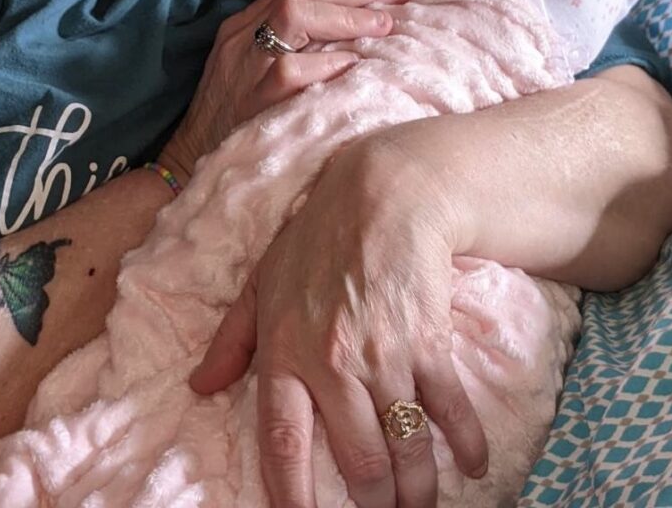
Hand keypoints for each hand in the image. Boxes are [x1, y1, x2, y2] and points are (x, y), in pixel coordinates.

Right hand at [159, 0, 407, 174]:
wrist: (189, 163)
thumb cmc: (236, 117)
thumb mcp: (254, 68)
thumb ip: (293, 45)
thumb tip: (358, 27)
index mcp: (244, 23)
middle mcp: (242, 36)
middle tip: (397, 0)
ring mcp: (243, 66)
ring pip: (292, 15)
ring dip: (345, 17)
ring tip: (382, 27)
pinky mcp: (249, 100)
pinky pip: (289, 71)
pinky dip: (325, 64)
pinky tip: (351, 67)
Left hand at [189, 136, 488, 507]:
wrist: (380, 195)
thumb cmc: (315, 238)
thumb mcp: (261, 280)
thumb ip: (232, 338)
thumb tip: (200, 387)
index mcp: (285, 352)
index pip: (282, 443)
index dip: (292, 498)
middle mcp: (332, 364)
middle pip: (356, 462)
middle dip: (373, 505)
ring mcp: (383, 356)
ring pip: (403, 447)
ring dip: (417, 490)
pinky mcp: (427, 342)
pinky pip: (446, 408)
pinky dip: (463, 442)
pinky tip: (471, 464)